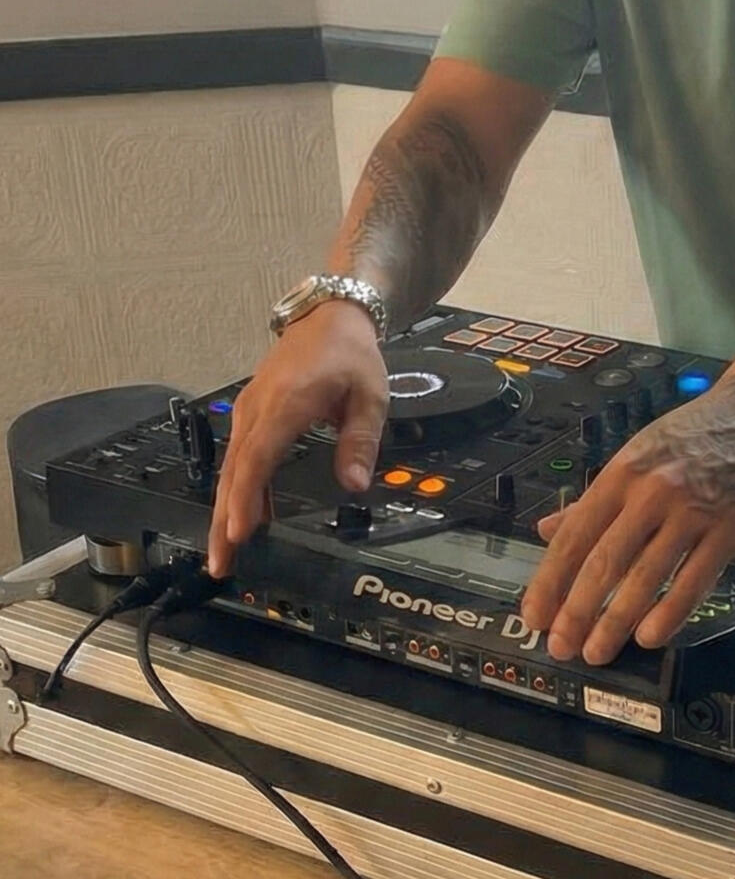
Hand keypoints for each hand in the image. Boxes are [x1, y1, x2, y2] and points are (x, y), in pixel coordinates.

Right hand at [206, 302, 387, 577]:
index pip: (259, 456)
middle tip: (220, 563)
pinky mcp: (250, 414)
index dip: (247, 497)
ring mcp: (250, 410)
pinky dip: (237, 489)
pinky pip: (239, 457)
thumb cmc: (350, 354)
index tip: (240, 532)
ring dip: (225, 510)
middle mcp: (259, 408)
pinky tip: (244, 518)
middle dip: (224, 520)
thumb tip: (355, 485)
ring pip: (232, 468)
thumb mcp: (370, 395)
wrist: (329, 315)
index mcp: (288, 402)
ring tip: (224, 553)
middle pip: (235, 471)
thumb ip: (360, 440)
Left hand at [520, 363, 734, 665]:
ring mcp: (692, 512)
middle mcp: (652, 493)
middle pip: (605, 562)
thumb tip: (548, 529)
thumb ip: (595, 497)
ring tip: (597, 652)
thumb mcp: (638, 454)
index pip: (576, 535)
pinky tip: (649, 636)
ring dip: (616, 621)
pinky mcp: (728, 530)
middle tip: (560, 647)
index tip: (534, 616)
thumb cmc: (697, 432)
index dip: (551, 580)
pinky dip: (669, 613)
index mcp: (624, 473)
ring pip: (646, 577)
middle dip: (577, 611)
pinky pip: (694, 580)